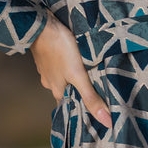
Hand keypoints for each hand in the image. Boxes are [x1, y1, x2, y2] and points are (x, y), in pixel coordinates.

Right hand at [30, 11, 111, 127]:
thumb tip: (106, 121)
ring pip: (64, 78)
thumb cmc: (60, 50)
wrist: (41, 25)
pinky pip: (60, 66)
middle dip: (81, 92)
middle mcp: (50, 83)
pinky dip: (68, 66)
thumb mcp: (78, 75)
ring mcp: (47, 70)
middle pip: (68, 92)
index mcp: (58, 91)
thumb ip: (91, 97)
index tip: (95, 114)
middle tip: (98, 91)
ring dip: (75, 78)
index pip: (71, 108)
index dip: (82, 111)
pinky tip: (76, 60)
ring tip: (90, 74)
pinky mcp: (48, 56)